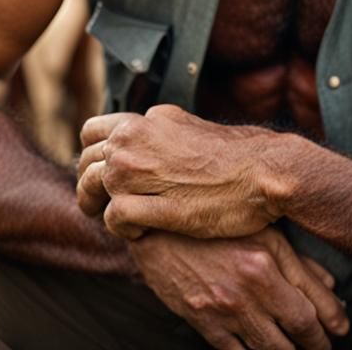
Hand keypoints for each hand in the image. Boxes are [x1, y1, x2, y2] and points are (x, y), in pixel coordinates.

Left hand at [76, 106, 287, 238]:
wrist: (266, 170)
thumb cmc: (233, 155)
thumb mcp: (186, 127)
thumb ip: (156, 134)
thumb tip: (137, 141)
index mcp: (146, 119)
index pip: (89, 133)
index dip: (89, 157)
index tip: (101, 176)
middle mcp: (139, 139)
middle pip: (86, 164)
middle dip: (90, 188)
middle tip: (103, 207)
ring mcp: (148, 171)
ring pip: (95, 189)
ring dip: (103, 209)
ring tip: (124, 221)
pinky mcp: (161, 204)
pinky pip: (116, 216)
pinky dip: (122, 228)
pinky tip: (141, 231)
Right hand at [130, 227, 349, 349]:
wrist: (159, 231)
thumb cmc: (216, 226)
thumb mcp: (261, 231)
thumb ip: (297, 260)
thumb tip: (331, 286)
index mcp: (267, 259)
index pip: (311, 305)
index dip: (331, 324)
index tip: (341, 331)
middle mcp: (250, 287)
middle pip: (297, 332)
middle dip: (316, 345)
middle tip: (324, 348)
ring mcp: (226, 309)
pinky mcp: (204, 323)